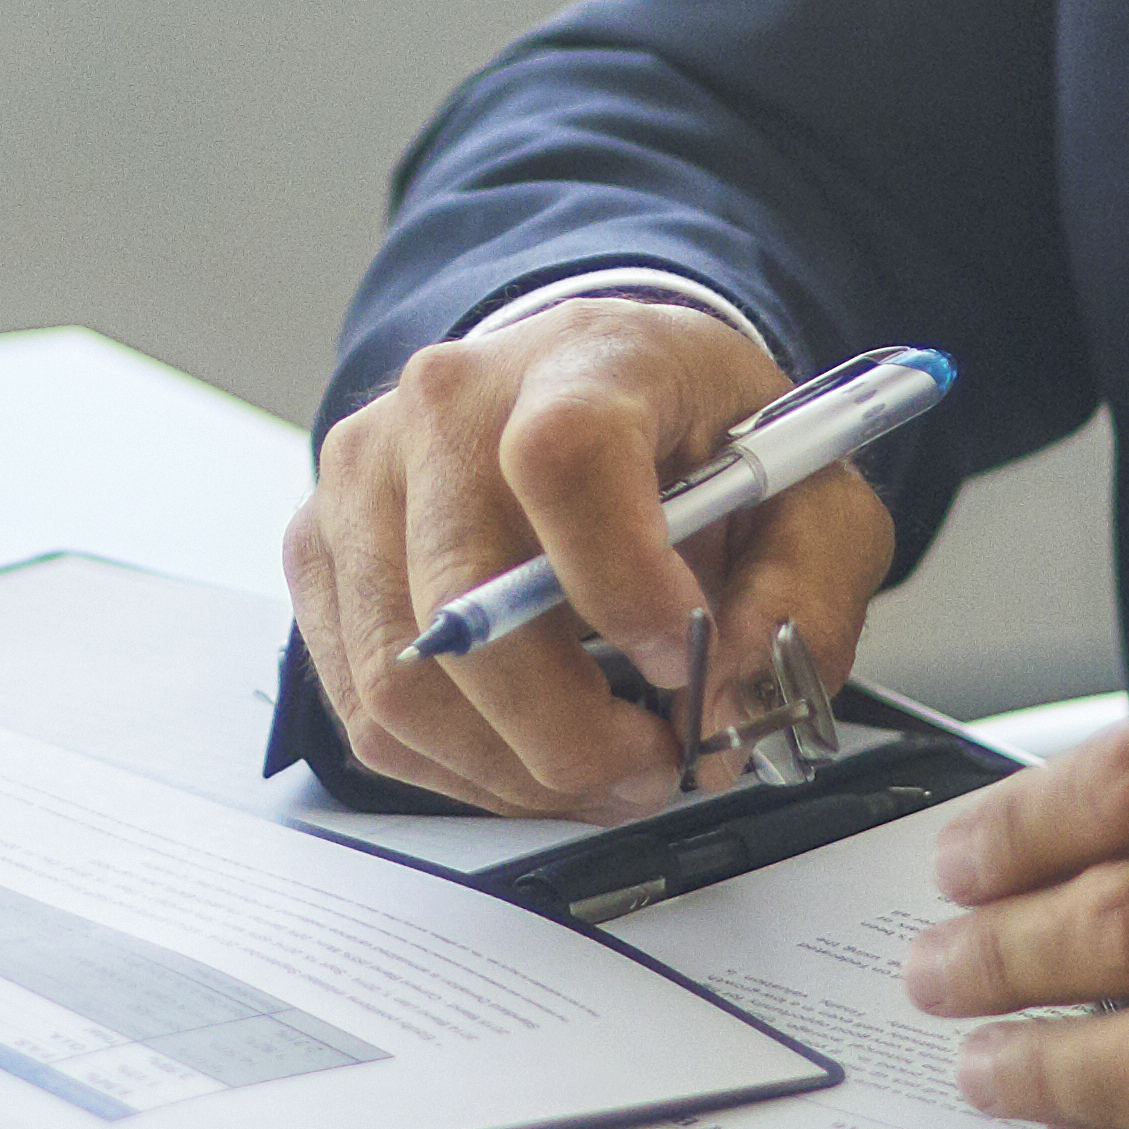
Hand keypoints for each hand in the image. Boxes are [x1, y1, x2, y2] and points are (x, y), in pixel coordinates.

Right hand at [282, 292, 904, 819]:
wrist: (591, 388)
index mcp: (583, 358)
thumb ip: (802, 591)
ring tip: (602, 765)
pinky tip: (530, 749)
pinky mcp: (319, 548)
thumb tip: (728, 693)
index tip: (684, 654)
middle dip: (572, 734)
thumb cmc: (692, 440)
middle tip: (656, 766)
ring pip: (404, 681)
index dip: (620, 583)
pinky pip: (365, 710)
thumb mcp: (809, 492)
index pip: (561, 459)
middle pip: (465, 603)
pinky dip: (459, 765)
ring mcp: (362, 475)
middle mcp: (445, 403)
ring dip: (515, 769)